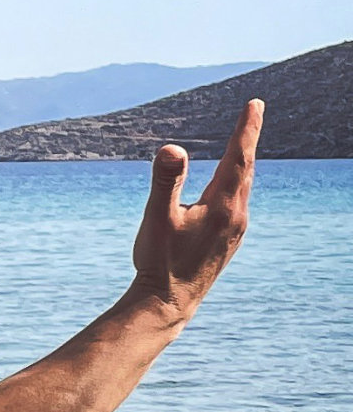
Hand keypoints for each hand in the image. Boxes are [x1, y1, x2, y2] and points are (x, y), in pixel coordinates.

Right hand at [130, 99, 260, 325]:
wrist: (166, 306)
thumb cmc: (160, 263)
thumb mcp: (157, 219)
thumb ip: (165, 181)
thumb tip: (171, 149)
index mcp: (223, 205)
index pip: (238, 156)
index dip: (246, 128)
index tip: (254, 105)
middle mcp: (235, 217)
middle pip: (245, 170)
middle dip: (246, 143)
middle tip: (251, 117)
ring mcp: (234, 233)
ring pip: (242, 190)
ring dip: (241, 167)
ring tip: (240, 152)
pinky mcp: (227, 246)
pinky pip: (237, 208)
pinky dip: (235, 190)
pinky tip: (227, 196)